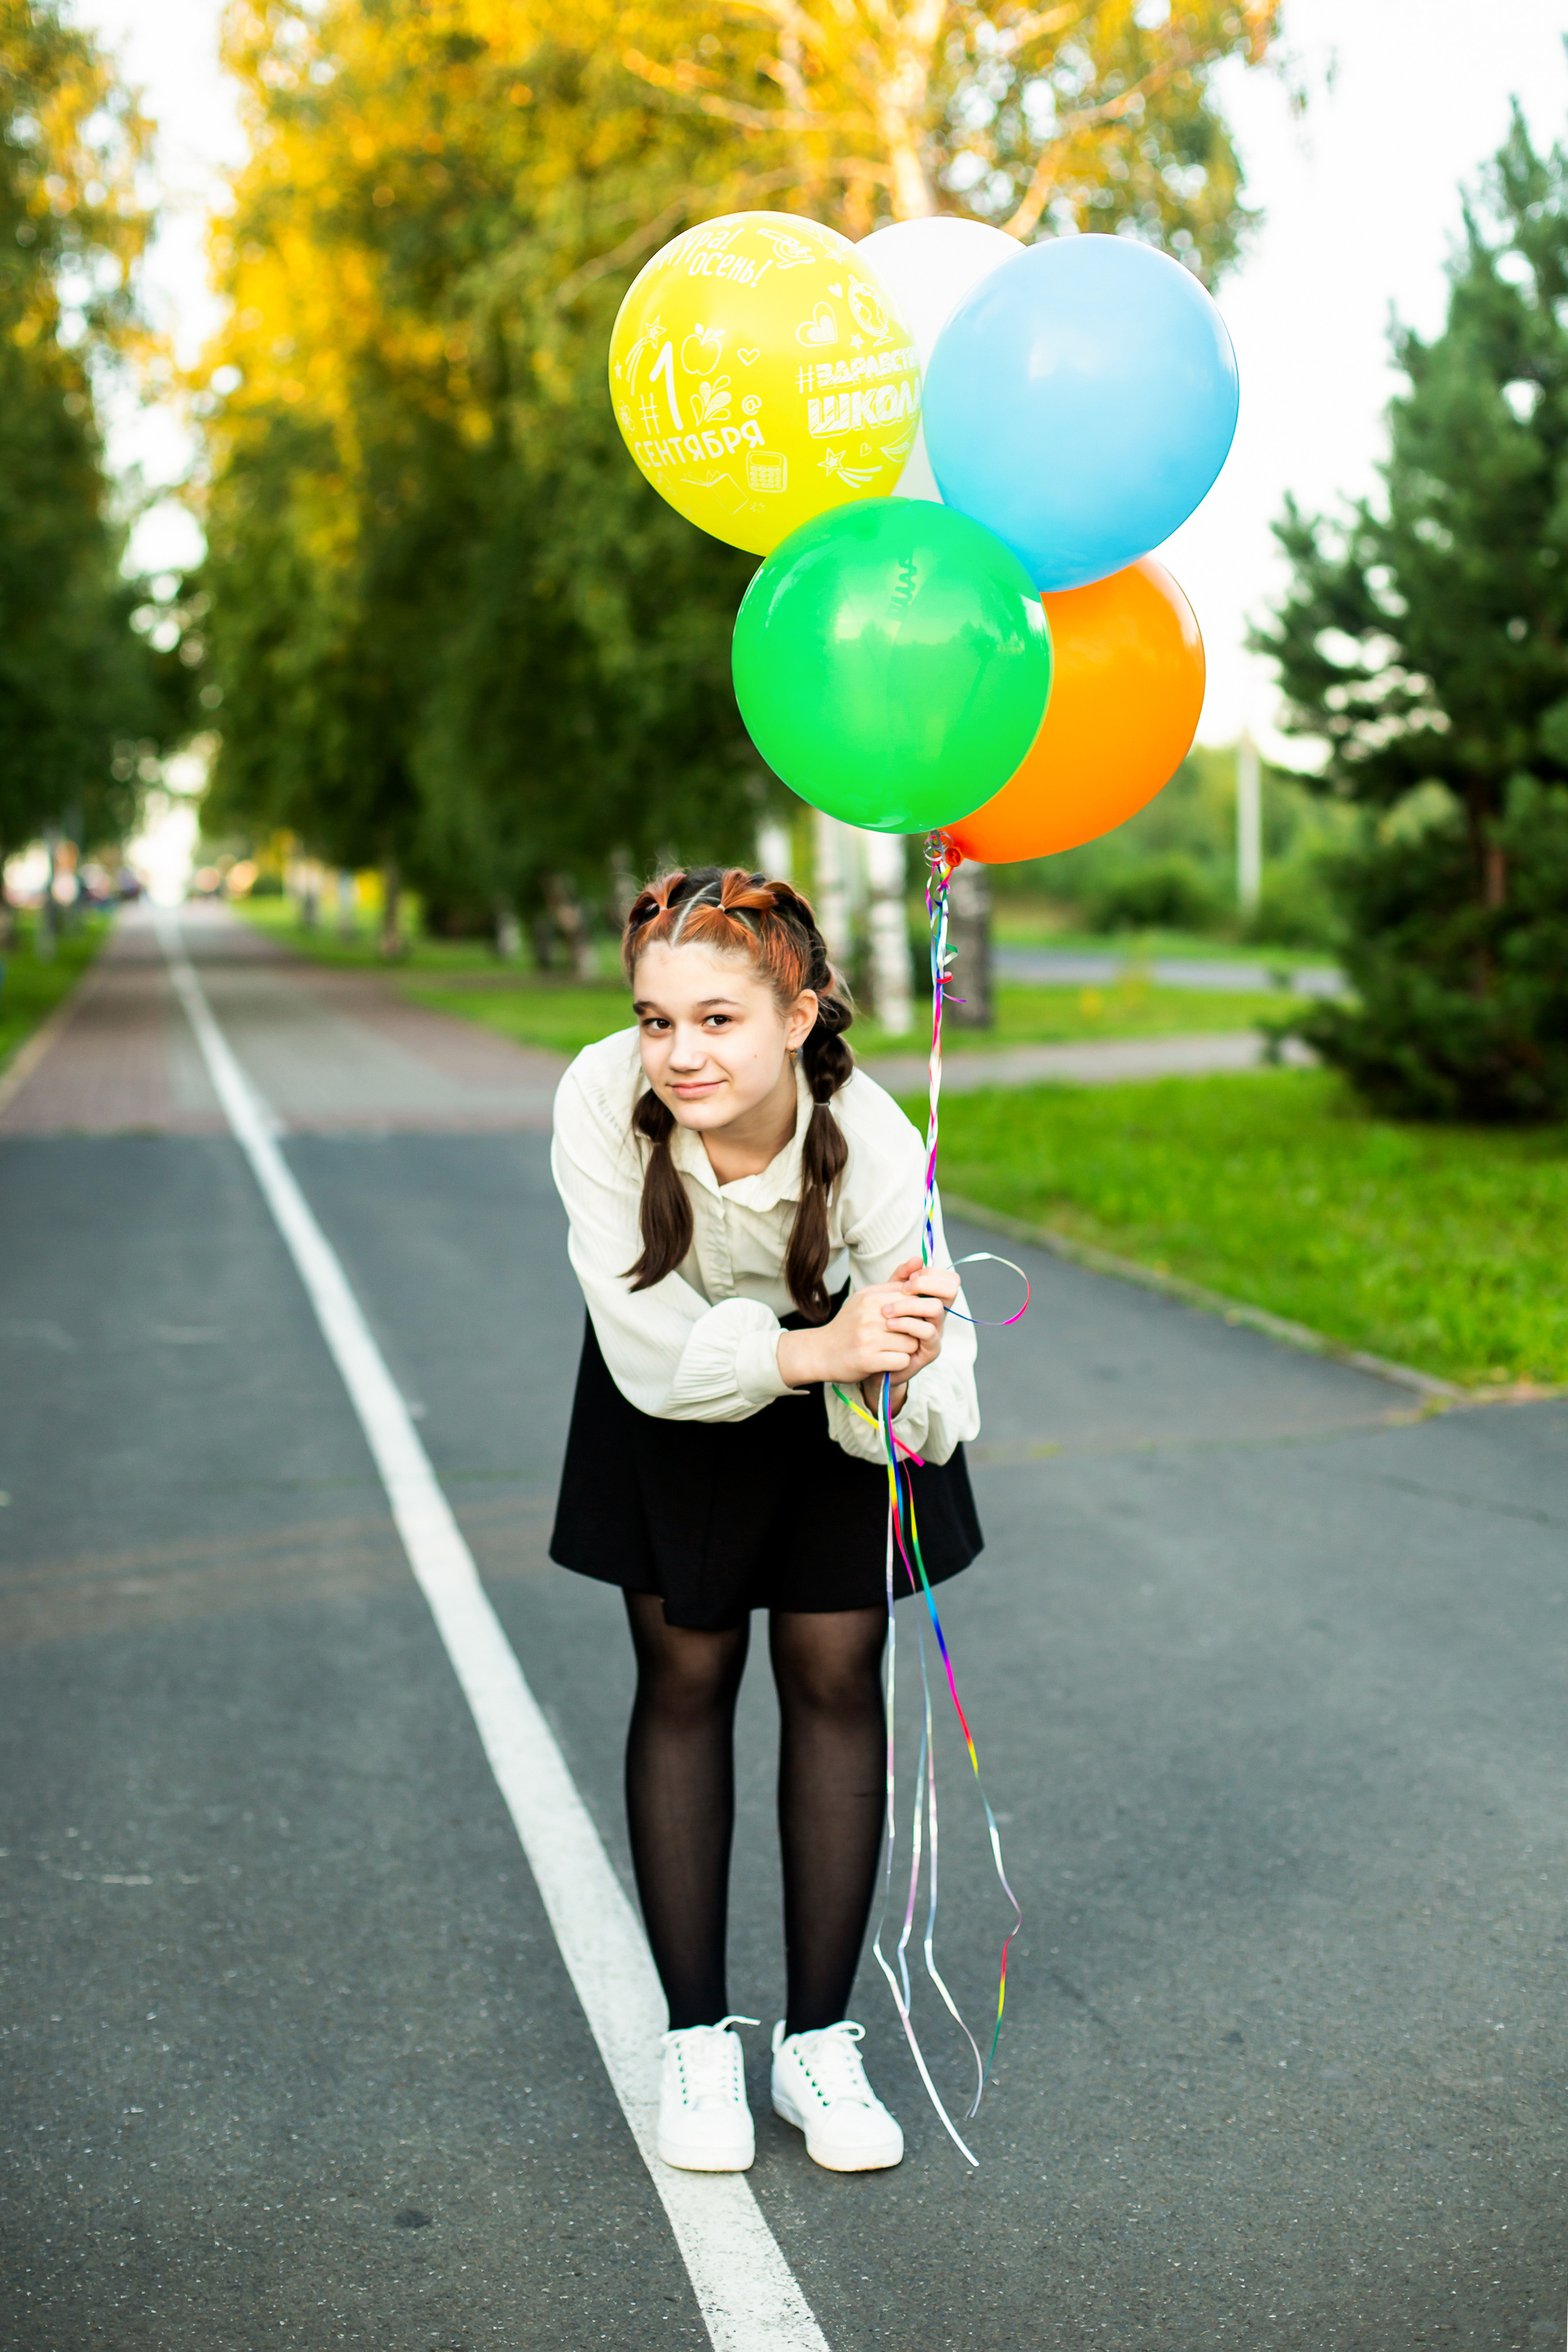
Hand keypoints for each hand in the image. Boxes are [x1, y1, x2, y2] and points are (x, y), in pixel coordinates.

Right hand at [776, 1279, 933, 1392]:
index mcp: (869, 1299)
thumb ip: (894, 1281)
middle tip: (905, 1335)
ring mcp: (868, 1339)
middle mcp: (868, 1317)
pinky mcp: (868, 1361)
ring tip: (894, 1348)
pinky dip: (899, 1363)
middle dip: (914, 1329)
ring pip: (912, 1342)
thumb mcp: (866, 1297)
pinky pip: (903, 1361)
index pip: (912, 1299)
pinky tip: (889, 1360)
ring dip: (907, 1348)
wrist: (821, 1352)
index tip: (910, 1319)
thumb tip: (919, 1259)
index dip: (916, 1311)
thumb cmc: (849, 1324)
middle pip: (915, 1321)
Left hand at [881, 1258, 957, 1385]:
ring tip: (886, 1311)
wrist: (872, 1358)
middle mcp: (939, 1314)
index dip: (931, 1273)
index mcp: (932, 1299)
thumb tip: (917, 1258)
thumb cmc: (881, 1326)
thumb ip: (900, 1278)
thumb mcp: (888, 1296)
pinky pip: (928, 1331)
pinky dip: (907, 1324)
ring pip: (937, 1308)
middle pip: (950, 1289)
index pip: (948, 1278)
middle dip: (925, 1283)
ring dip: (910, 1304)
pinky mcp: (931, 1350)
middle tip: (903, 1289)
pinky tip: (889, 1324)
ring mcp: (937, 1332)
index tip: (908, 1278)